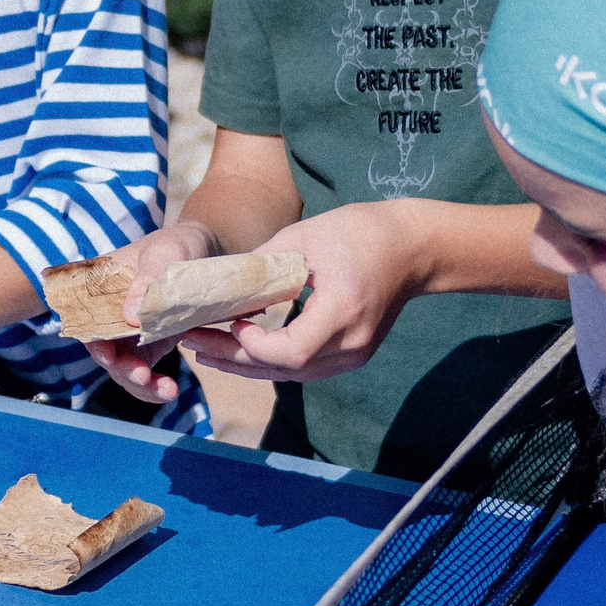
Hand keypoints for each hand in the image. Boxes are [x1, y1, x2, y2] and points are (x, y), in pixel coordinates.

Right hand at [82, 219, 220, 402]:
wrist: (201, 252)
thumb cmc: (176, 246)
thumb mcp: (165, 253)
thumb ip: (147, 280)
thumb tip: (129, 316)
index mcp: (100, 288)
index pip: (86, 318)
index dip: (94, 341)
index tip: (108, 355)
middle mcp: (108, 314)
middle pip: (104, 350)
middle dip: (122, 369)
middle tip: (143, 376)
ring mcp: (127, 333)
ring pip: (123, 368)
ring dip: (140, 385)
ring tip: (166, 390)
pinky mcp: (148, 344)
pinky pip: (144, 372)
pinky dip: (154, 386)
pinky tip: (169, 391)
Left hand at [181, 202, 422, 382]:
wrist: (413, 248)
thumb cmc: (359, 232)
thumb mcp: (305, 236)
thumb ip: (262, 264)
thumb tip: (218, 284)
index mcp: (344, 310)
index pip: (292, 350)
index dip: (254, 345)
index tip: (231, 323)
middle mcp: (353, 343)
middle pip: (287, 369)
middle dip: (234, 359)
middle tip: (193, 343)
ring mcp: (356, 354)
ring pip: (293, 374)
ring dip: (248, 364)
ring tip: (207, 350)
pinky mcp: (353, 354)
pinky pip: (306, 367)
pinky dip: (272, 360)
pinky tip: (242, 347)